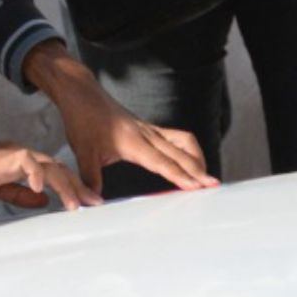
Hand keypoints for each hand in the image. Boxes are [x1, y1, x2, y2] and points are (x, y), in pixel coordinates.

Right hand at [0, 104, 92, 210]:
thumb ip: (20, 195)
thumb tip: (44, 201)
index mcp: (21, 163)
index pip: (53, 175)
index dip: (70, 188)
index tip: (84, 204)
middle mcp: (23, 155)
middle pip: (59, 170)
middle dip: (78, 187)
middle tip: (95, 204)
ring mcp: (16, 153)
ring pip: (50, 168)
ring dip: (66, 187)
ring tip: (77, 206)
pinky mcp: (6, 155)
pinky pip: (28, 164)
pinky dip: (38, 176)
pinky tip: (43, 191)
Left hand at [25, 50, 218, 193]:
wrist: (83, 95)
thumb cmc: (83, 121)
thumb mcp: (83, 153)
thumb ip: (91, 178)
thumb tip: (92, 202)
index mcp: (133, 142)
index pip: (162, 162)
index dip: (181, 175)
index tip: (197, 186)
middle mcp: (147, 134)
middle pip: (179, 154)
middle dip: (198, 170)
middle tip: (213, 185)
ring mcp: (150, 130)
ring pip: (183, 142)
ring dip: (197, 158)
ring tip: (206, 175)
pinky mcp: (149, 128)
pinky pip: (176, 137)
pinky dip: (188, 149)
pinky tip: (191, 160)